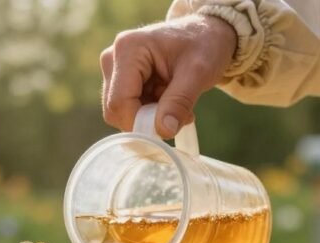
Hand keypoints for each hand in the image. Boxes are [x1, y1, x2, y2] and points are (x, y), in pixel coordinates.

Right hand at [101, 15, 236, 137]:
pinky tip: (170, 101)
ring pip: (123, 112)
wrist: (206, 34)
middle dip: (147, 120)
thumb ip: (179, 101)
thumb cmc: (203, 44)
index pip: (119, 102)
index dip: (140, 123)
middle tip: (180, 114)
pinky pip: (129, 109)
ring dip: (151, 117)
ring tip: (178, 104)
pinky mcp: (121, 80)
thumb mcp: (198, 72)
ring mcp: (115, 69)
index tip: (168, 129)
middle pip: (116, 109)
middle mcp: (113, 58)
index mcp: (128, 49)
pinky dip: (151, 113)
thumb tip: (164, 131)